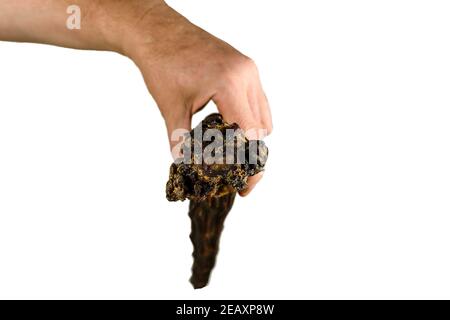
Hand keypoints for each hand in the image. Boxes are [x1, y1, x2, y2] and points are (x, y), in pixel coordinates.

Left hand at [125, 2, 272, 195]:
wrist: (158, 31)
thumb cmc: (162, 63)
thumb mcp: (171, 107)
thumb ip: (180, 140)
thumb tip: (185, 166)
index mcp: (230, 84)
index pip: (251, 134)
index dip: (250, 166)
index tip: (246, 187)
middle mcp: (247, 75)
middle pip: (262, 129)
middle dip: (250, 154)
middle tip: (235, 174)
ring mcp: (249, 69)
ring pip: (263, 115)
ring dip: (251, 136)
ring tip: (230, 151)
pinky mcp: (246, 67)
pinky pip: (258, 100)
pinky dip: (249, 118)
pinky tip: (230, 128)